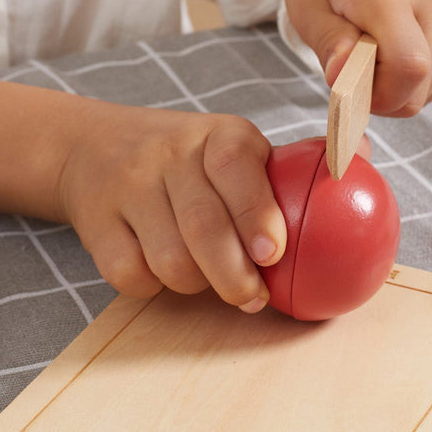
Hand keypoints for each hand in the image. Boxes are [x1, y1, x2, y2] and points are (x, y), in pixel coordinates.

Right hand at [57, 101, 285, 308]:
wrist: (94, 145)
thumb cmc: (189, 159)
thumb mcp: (234, 148)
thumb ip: (277, 180)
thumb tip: (338, 204)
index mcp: (218, 134)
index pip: (235, 166)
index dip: (256, 213)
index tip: (272, 254)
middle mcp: (171, 153)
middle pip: (203, 226)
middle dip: (234, 275)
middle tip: (252, 297)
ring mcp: (129, 186)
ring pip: (170, 260)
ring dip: (196, 284)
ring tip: (208, 277)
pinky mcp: (97, 221)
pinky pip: (130, 274)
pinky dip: (153, 286)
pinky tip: (163, 271)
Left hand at [283, 0, 431, 116]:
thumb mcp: (306, 2)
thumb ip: (328, 42)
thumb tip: (344, 78)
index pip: (408, 66)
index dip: (380, 95)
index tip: (350, 83)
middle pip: (419, 85)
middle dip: (382, 92)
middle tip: (353, 64)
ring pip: (429, 89)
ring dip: (396, 85)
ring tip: (373, 49)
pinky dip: (414, 79)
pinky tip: (394, 49)